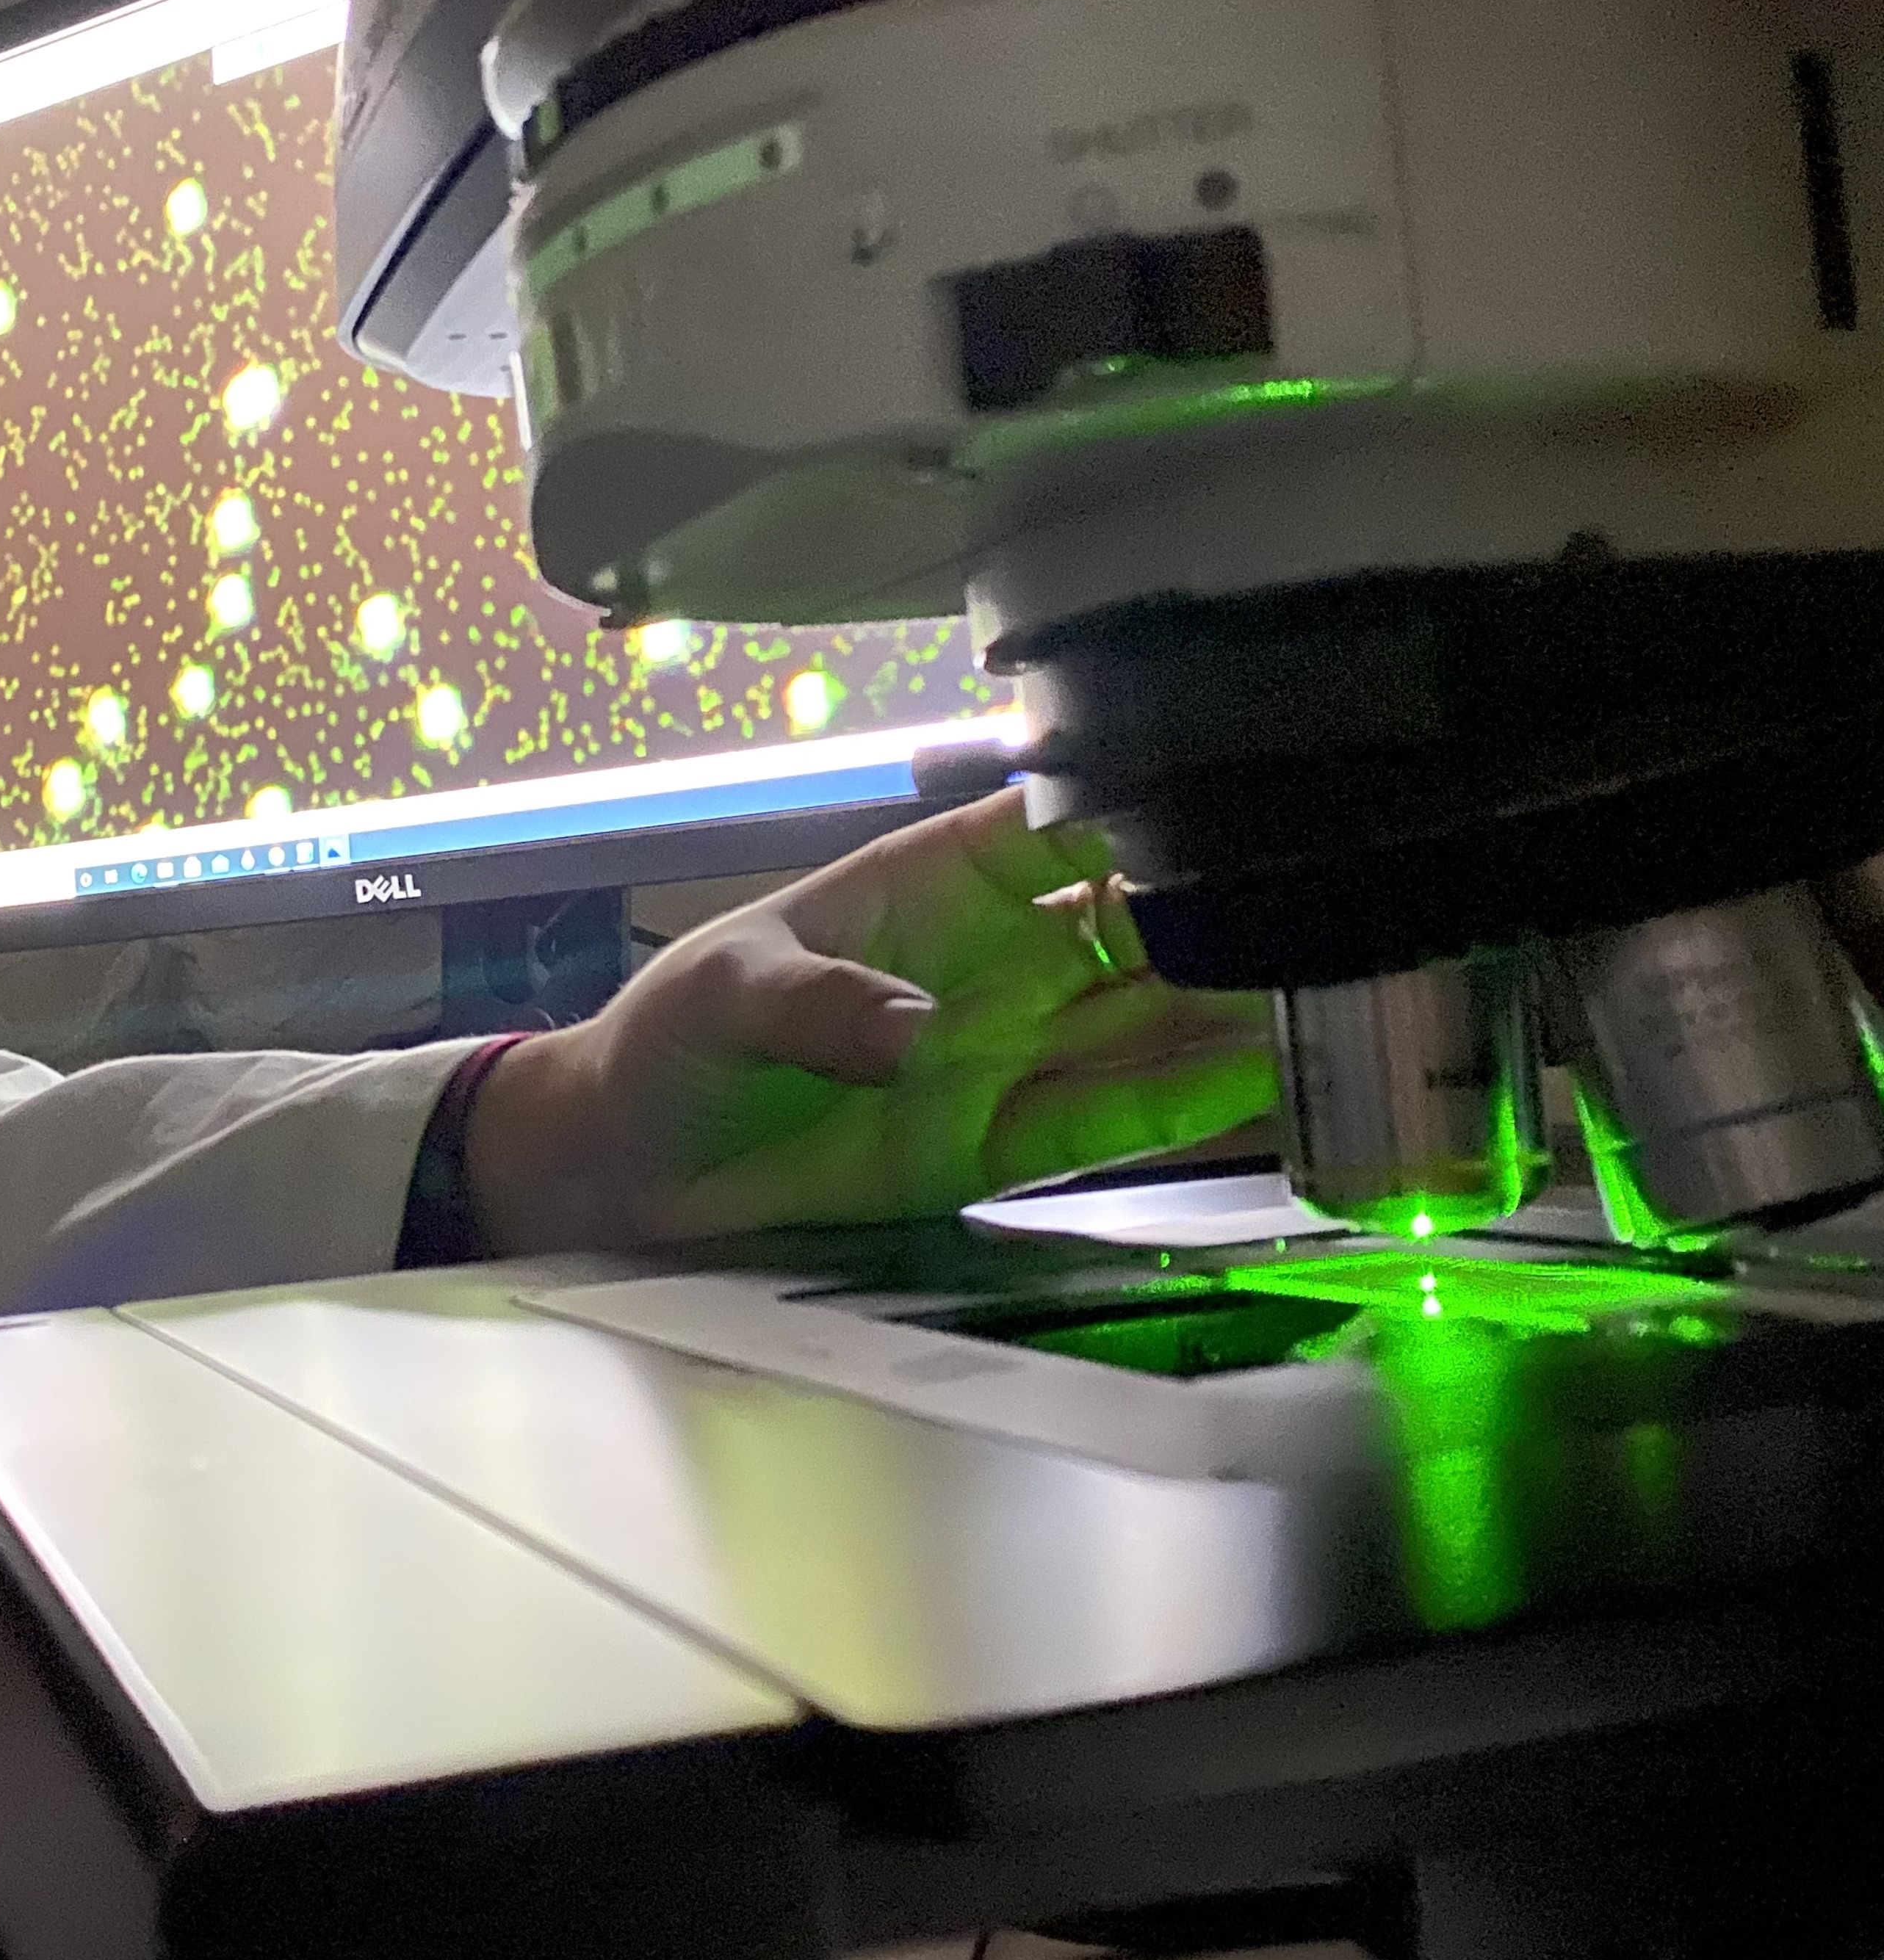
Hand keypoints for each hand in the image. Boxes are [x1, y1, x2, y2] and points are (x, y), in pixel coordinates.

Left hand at [464, 789, 1275, 1249]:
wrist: (631, 1162)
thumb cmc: (671, 1041)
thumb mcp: (726, 997)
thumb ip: (820, 1004)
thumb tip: (918, 1032)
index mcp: (931, 883)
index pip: (1058, 823)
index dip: (1142, 806)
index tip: (1232, 796)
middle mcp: (993, 960)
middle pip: (1133, 920)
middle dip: (1218, 912)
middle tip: (1316, 907)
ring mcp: (1006, 1050)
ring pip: (1145, 1018)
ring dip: (1228, 1007)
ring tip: (1329, 993)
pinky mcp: (1000, 1143)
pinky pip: (1106, 1119)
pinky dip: (1183, 1104)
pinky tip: (1263, 1083)